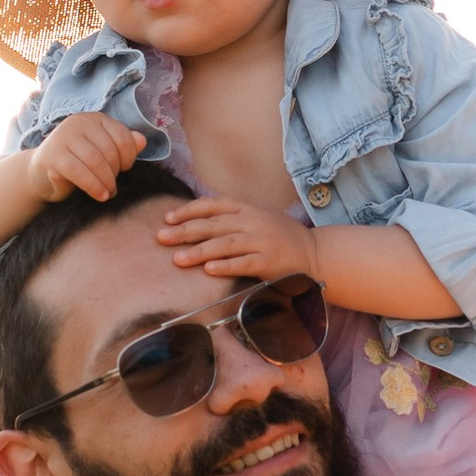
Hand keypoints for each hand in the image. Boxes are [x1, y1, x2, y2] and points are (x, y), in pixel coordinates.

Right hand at [23, 113, 144, 207]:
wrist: (41, 175)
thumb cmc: (78, 164)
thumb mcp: (103, 154)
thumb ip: (123, 146)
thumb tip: (142, 141)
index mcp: (94, 119)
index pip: (123, 137)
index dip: (128, 158)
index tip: (123, 170)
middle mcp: (78, 122)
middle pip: (109, 150)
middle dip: (115, 172)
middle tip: (113, 186)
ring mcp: (63, 136)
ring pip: (95, 161)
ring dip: (106, 182)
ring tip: (108, 193)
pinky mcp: (53, 155)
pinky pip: (79, 172)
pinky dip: (93, 186)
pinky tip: (100, 196)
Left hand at [157, 195, 314, 279]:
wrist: (315, 253)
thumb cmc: (281, 237)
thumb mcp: (257, 218)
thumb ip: (232, 218)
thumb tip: (197, 221)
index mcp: (248, 209)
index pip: (213, 205)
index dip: (189, 211)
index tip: (167, 218)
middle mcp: (253, 222)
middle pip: (213, 224)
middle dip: (184, 231)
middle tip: (161, 237)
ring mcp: (262, 241)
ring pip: (225, 244)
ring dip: (199, 251)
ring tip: (177, 259)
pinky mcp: (270, 262)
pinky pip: (244, 263)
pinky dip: (226, 266)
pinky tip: (209, 270)